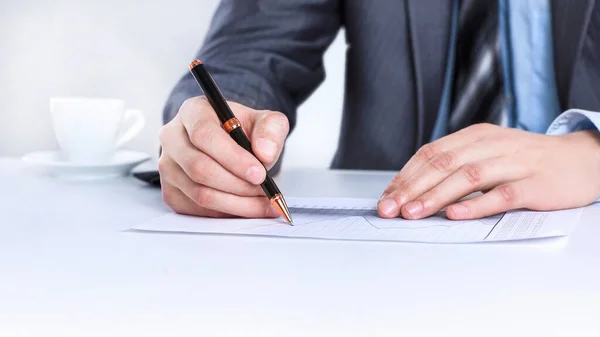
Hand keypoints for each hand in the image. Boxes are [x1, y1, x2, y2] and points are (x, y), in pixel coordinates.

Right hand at [158, 96, 289, 217]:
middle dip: (238, 184)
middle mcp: (173, 138)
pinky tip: (246, 206)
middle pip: (199, 168)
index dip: (233, 158)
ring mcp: (168, 166)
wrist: (231, 144)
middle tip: (264, 190)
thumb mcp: (265, 121)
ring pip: (199, 193)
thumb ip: (271, 130)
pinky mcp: (171, 191)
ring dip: (236, 203)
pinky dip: (226, 212)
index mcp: (193, 112)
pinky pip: (198, 210)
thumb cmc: (243, 131)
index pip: (204, 135)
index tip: (259, 173)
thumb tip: (265, 152)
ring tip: (262, 201)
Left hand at [377, 123, 599, 219]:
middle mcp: (491, 145)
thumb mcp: (488, 153)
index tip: (387, 197)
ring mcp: (514, 163)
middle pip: (443, 163)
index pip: (431, 153)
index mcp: (476, 136)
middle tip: (390, 208)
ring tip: (414, 213)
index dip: (406, 175)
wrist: (582, 160)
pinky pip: (501, 194)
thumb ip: (457, 166)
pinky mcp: (534, 183)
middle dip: (411, 187)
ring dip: (436, 196)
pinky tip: (456, 215)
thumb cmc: (527, 160)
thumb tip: (415, 189)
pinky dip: (476, 206)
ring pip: (467, 177)